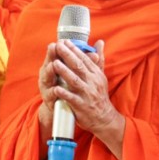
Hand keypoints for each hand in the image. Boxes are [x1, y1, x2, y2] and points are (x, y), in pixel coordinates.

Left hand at [40, 39, 123, 157]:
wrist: (104, 118)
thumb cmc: (99, 95)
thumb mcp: (100, 76)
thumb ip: (98, 59)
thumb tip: (100, 42)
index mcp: (96, 74)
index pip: (84, 59)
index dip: (74, 49)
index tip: (65, 41)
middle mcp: (92, 82)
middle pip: (79, 66)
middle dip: (68, 55)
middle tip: (58, 46)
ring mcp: (87, 94)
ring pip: (74, 81)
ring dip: (64, 72)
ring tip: (54, 63)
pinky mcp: (81, 106)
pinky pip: (72, 98)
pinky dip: (64, 93)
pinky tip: (56, 88)